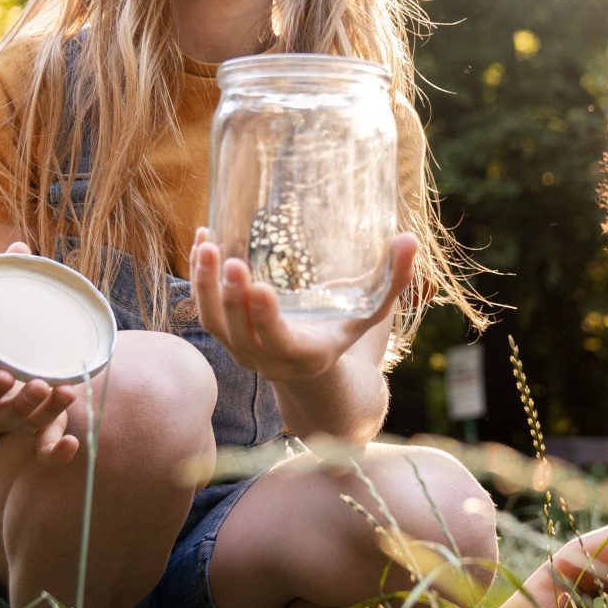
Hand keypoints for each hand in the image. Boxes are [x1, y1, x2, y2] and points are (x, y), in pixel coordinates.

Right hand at [0, 241, 85, 459]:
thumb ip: (5, 285)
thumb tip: (18, 243)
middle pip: (8, 410)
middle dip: (26, 400)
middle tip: (41, 385)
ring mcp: (14, 422)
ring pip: (28, 426)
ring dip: (47, 414)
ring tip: (66, 395)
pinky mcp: (32, 432)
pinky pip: (42, 448)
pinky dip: (56, 452)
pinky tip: (75, 447)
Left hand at [189, 228, 418, 381]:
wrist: (308, 369)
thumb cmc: (343, 331)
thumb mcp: (370, 310)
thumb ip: (394, 279)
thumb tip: (410, 238)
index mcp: (303, 354)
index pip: (278, 341)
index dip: (264, 318)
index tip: (261, 286)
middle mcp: (266, 358)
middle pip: (238, 332)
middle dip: (231, 297)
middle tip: (229, 259)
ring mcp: (240, 349)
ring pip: (213, 323)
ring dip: (205, 286)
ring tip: (206, 245)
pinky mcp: (224, 334)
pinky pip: (204, 310)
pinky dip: (198, 278)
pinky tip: (201, 240)